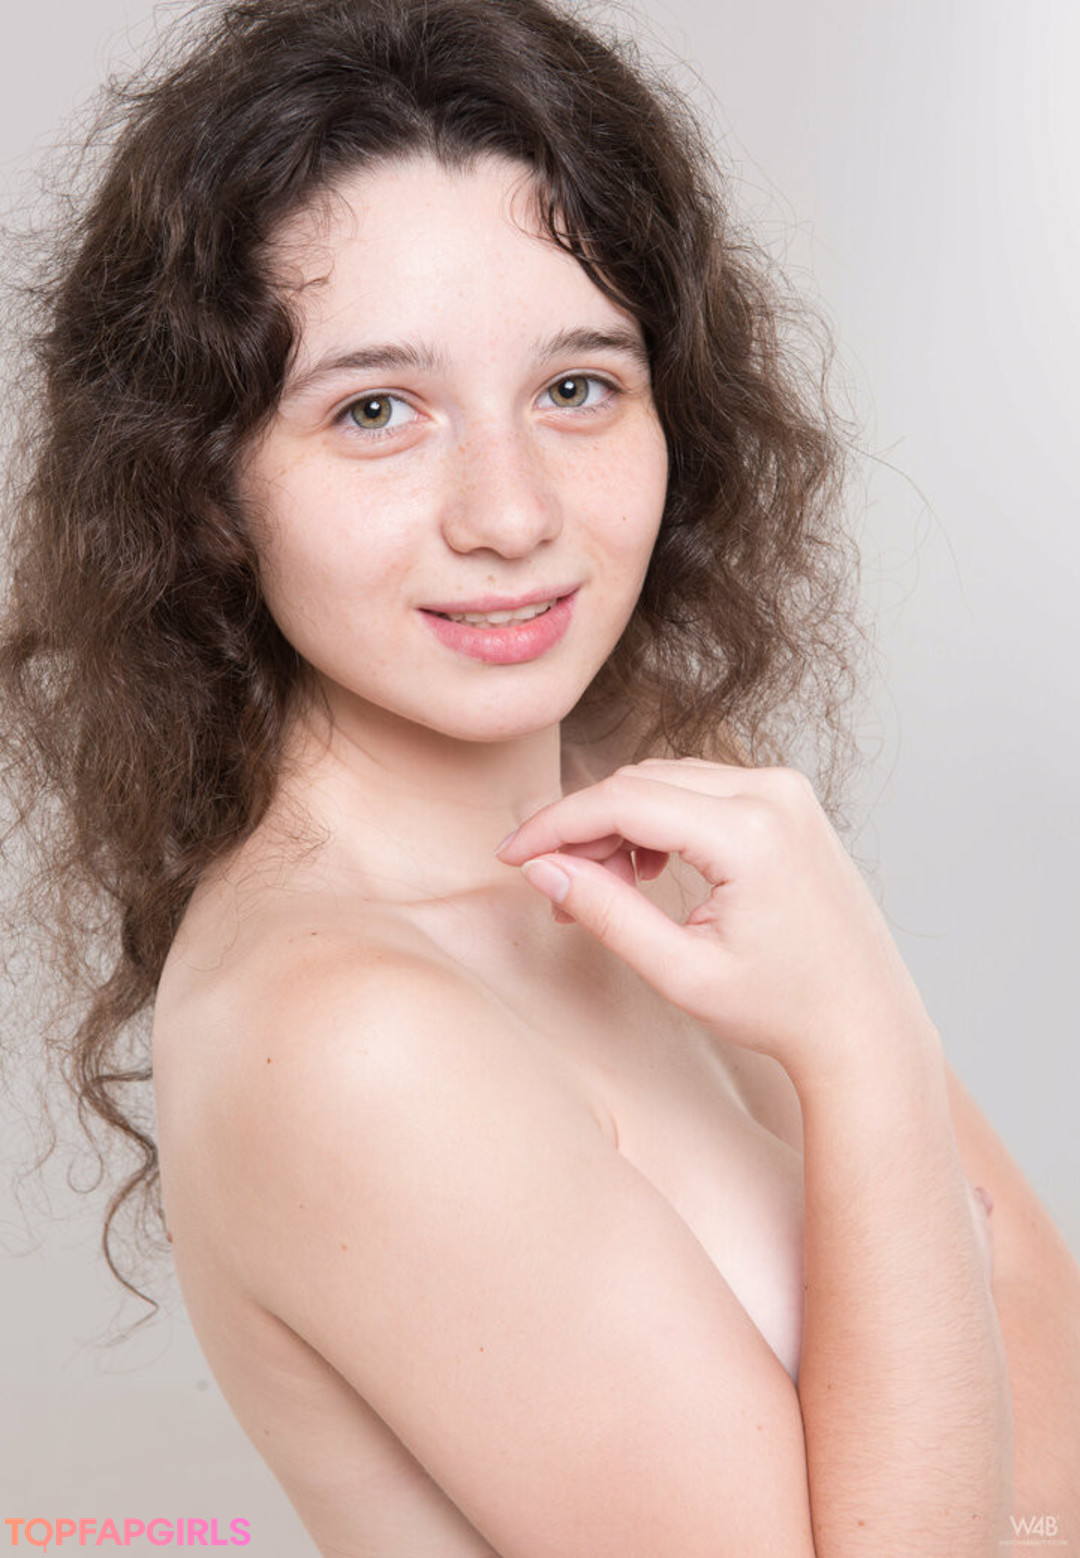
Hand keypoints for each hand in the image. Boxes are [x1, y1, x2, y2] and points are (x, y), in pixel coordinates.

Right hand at [497, 759, 935, 1085]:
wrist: (864, 1021)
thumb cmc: (782, 1009)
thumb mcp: (681, 973)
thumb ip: (606, 913)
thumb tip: (542, 868)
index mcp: (751, 833)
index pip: (623, 802)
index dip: (555, 825)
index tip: (510, 857)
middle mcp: (773, 793)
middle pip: (639, 783)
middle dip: (583, 829)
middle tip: (554, 889)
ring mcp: (786, 791)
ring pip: (665, 780)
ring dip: (618, 823)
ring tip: (600, 890)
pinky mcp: (787, 800)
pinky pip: (698, 788)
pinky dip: (656, 819)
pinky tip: (645, 870)